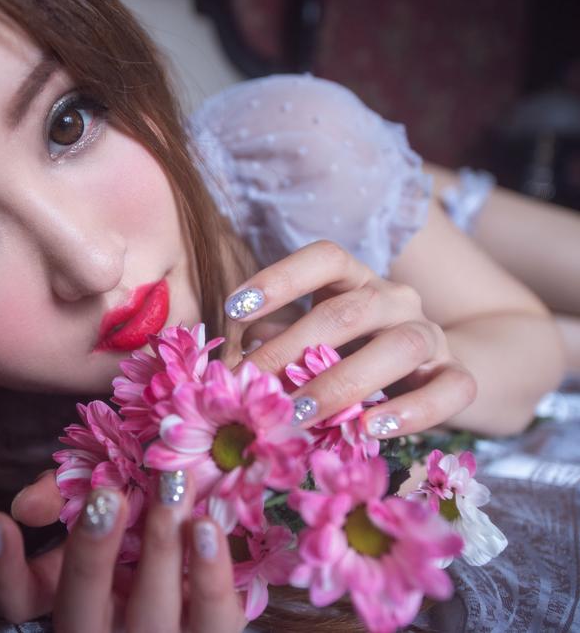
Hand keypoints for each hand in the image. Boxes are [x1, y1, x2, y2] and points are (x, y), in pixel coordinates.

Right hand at [0, 471, 246, 631]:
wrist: (200, 567)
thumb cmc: (137, 524)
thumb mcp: (94, 510)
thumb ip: (63, 494)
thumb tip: (29, 502)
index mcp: (68, 599)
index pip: (17, 599)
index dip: (1, 566)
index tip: (0, 520)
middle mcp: (105, 630)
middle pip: (82, 610)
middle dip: (91, 553)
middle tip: (107, 495)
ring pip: (152, 614)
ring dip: (160, 548)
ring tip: (172, 487)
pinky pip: (215, 617)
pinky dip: (210, 573)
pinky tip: (206, 526)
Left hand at [225, 240, 476, 437]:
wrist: (436, 373)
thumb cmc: (354, 354)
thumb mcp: (312, 343)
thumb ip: (277, 344)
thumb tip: (231, 365)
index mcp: (356, 280)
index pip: (325, 258)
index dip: (280, 278)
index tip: (233, 309)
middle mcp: (397, 299)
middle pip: (350, 311)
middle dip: (294, 349)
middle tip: (252, 386)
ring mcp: (432, 335)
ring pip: (400, 345)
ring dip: (344, 382)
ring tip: (300, 414)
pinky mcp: (458, 376)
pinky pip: (449, 389)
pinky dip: (412, 411)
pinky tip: (371, 430)